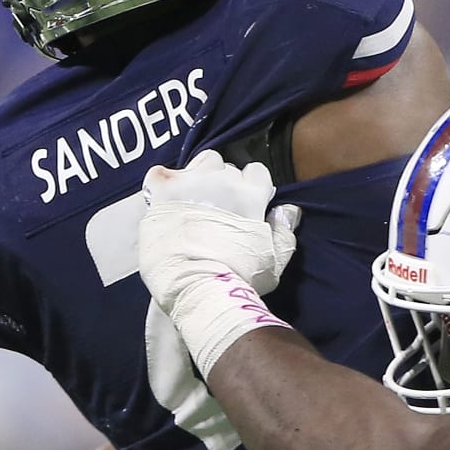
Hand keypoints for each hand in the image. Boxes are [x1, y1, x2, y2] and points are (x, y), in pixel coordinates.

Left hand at [139, 150, 300, 306]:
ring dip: (201, 176)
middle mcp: (221, 181)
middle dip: (226, 184)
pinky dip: (164, 182)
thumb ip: (284, 232)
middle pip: (227, 168)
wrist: (196, 286)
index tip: (248, 205)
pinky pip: (160, 173)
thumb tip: (289, 209)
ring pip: (200, 163)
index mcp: (250, 195)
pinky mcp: (162, 195)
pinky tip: (168, 196)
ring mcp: (189, 184)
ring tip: (196, 200)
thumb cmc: (239, 277)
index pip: (257, 171)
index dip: (253, 187)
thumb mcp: (274, 261)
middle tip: (221, 210)